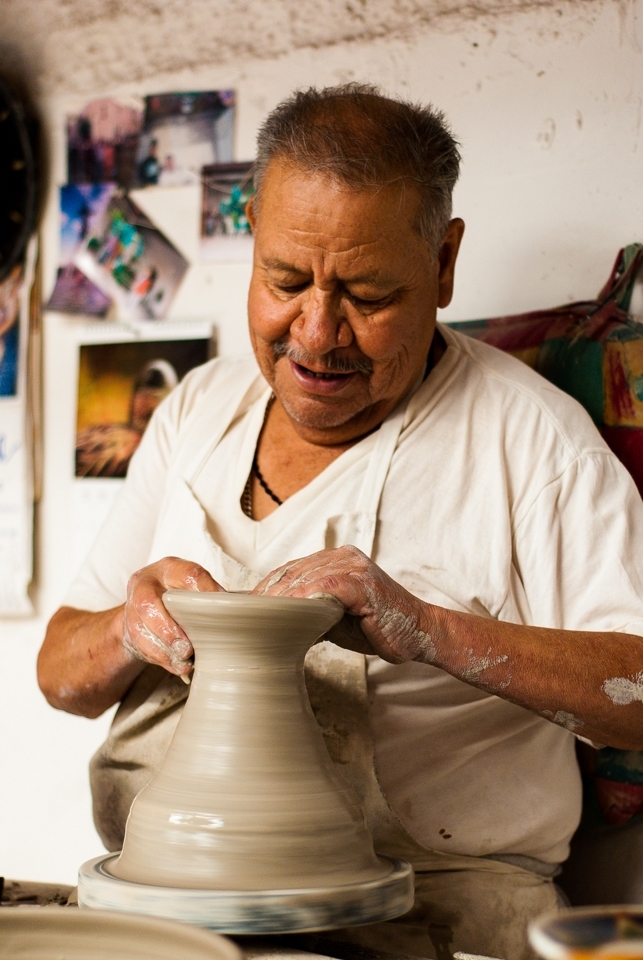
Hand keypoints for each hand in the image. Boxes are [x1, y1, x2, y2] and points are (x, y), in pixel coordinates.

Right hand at [122, 557, 222, 676]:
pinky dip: (162, 660)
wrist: (143, 612)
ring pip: (141, 629)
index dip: (206, 594)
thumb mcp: (196, 589)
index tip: (223, 611)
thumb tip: (251, 611)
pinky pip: (141, 647)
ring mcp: (132, 607)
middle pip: (150, 604)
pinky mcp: (128, 630)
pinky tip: (178, 667)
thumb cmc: (182, 599)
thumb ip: (213, 598)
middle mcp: (147, 583)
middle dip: (170, 629)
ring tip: (185, 663)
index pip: (190, 576)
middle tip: (189, 648)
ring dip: (165, 649)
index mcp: (171, 568)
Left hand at [253, 546, 435, 663]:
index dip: (266, 589)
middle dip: (265, 595)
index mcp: (335, 560)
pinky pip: (325, 588)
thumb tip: (269, 624)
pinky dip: (303, 601)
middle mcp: (343, 557)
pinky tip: (287, 615)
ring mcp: (354, 566)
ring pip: (304, 578)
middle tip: (244, 617)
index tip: (245, 609)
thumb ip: (307, 612)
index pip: (290, 570)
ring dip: (277, 599)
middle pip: (292, 572)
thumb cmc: (376, 628)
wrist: (420, 633)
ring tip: (257, 619)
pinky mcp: (363, 582)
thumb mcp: (333, 618)